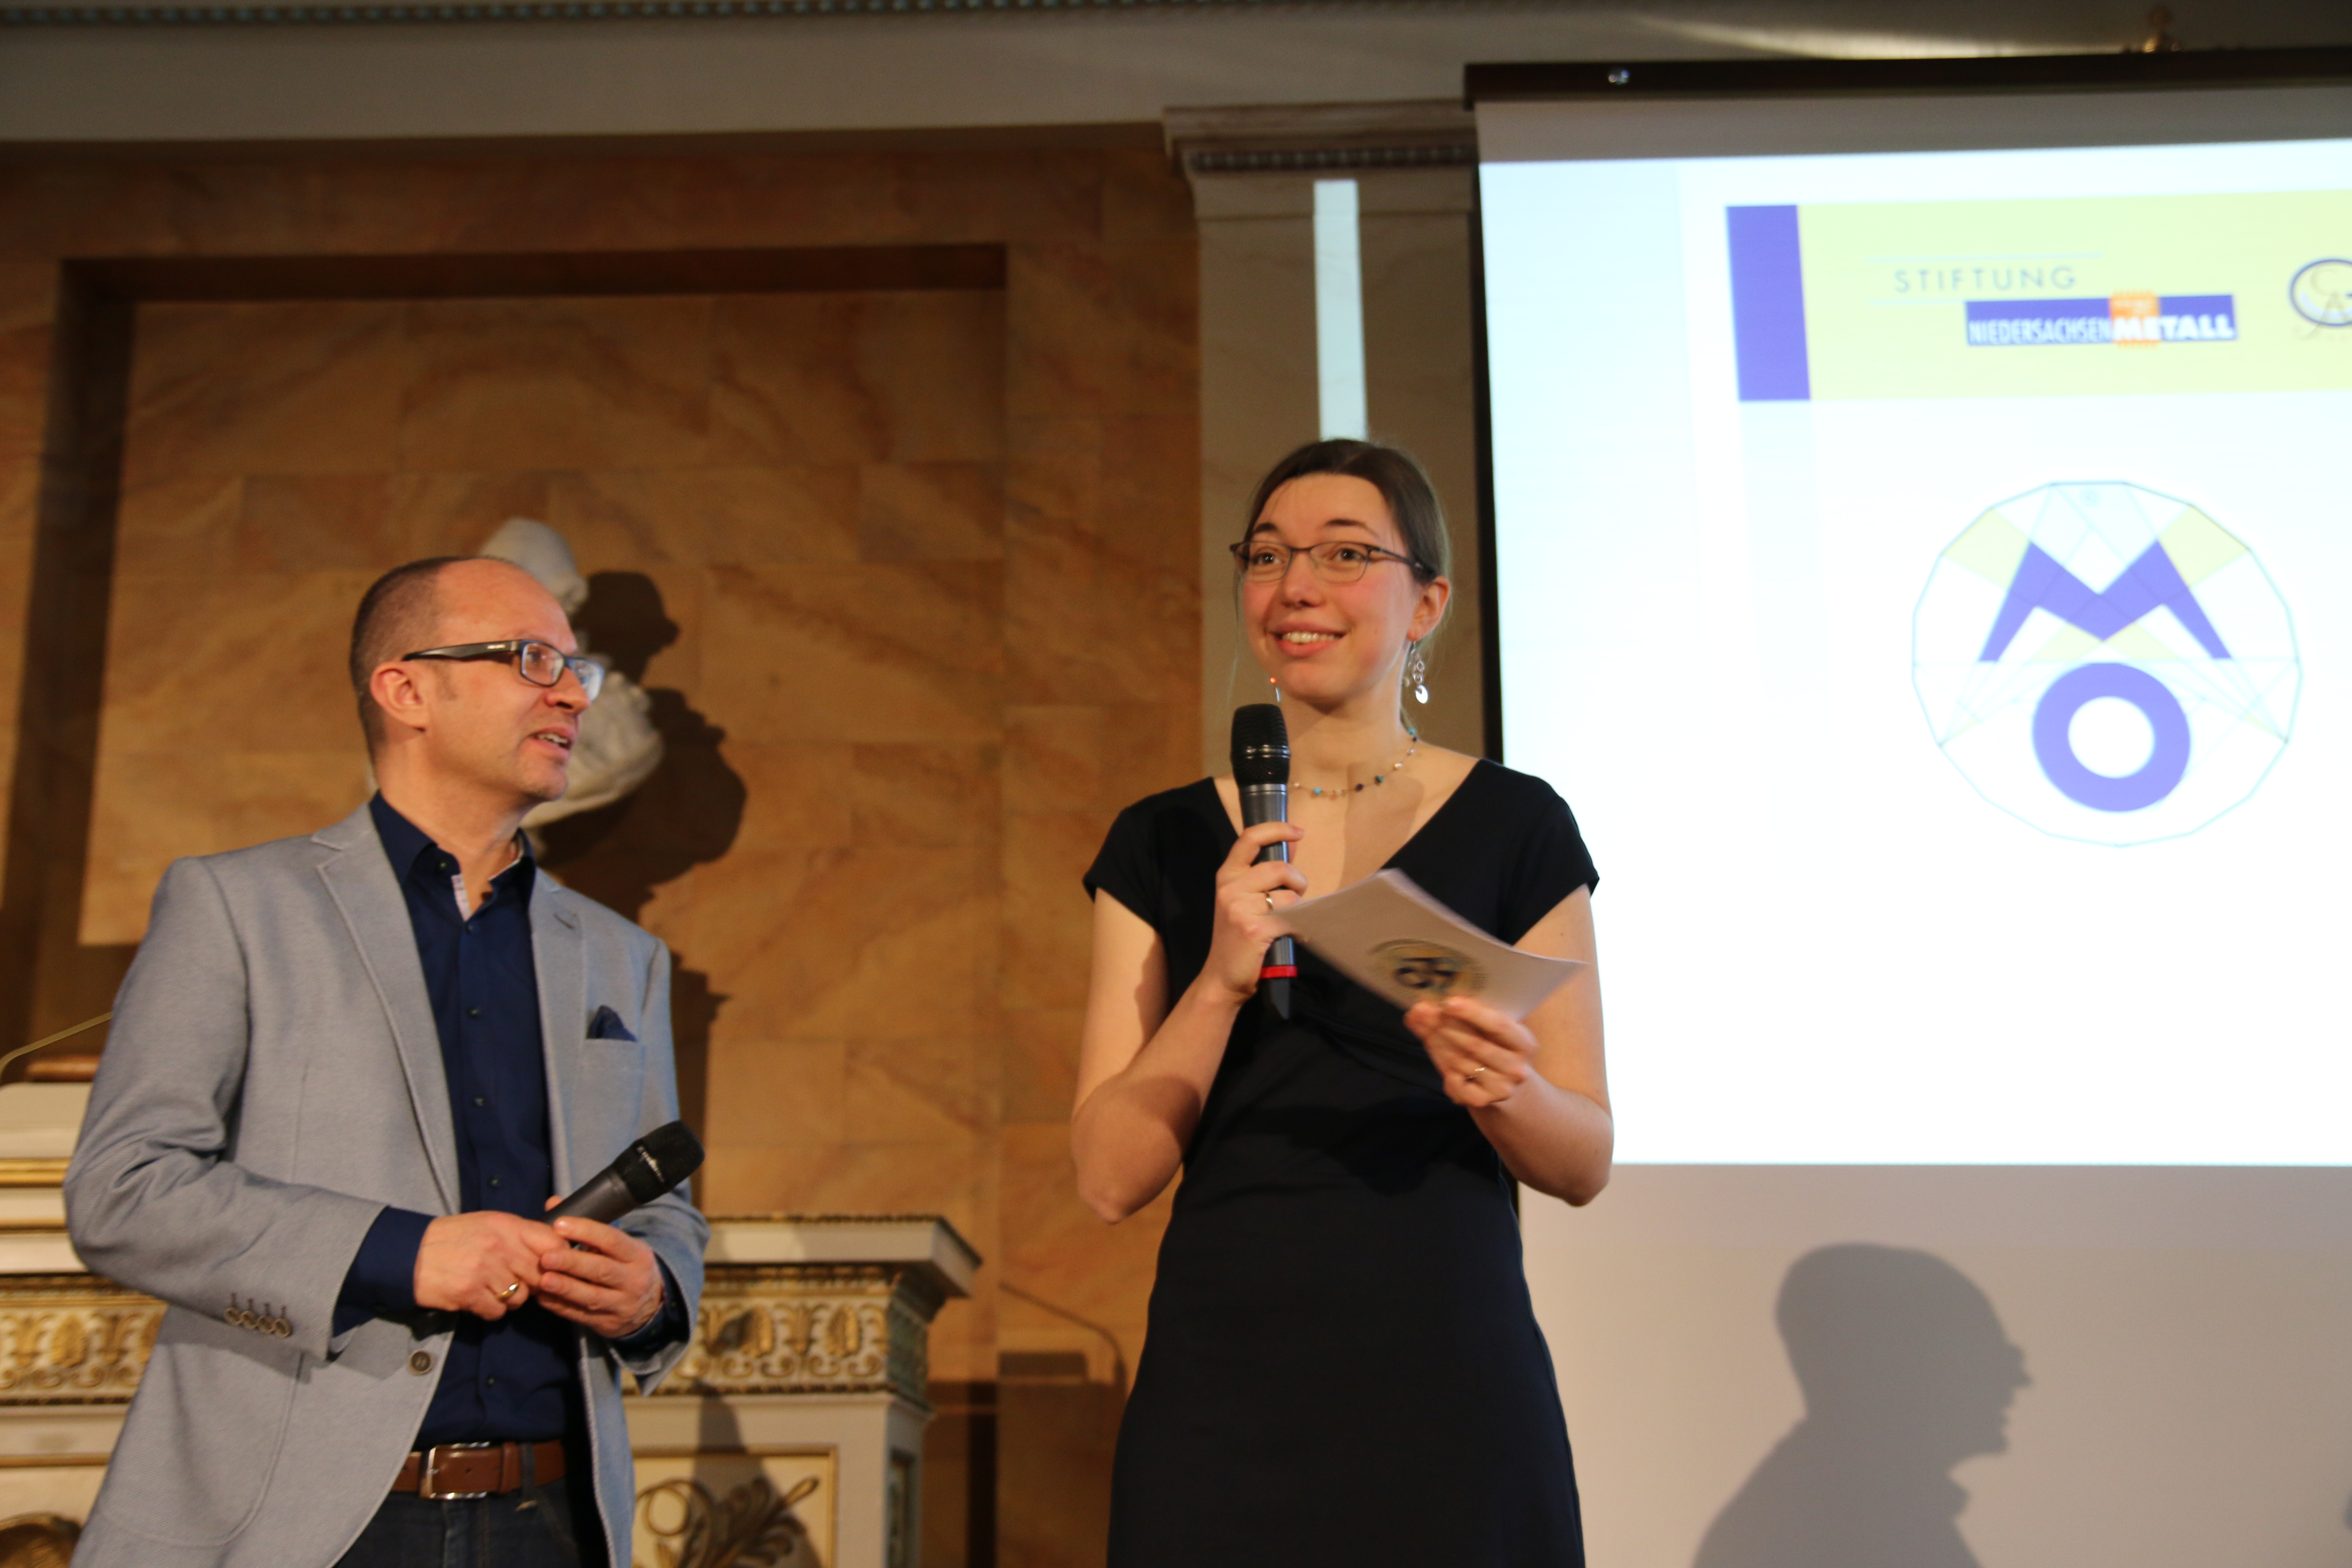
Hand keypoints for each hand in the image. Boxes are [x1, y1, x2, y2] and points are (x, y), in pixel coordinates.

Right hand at [414, 1211, 561, 1319]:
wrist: (409, 1253)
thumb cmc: (452, 1238)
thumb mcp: (487, 1224)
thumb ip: (519, 1234)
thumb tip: (552, 1249)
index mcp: (506, 1225)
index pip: (551, 1241)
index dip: (557, 1258)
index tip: (553, 1267)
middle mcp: (499, 1246)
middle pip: (539, 1274)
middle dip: (532, 1283)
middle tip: (518, 1283)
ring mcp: (484, 1270)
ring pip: (519, 1297)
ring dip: (509, 1299)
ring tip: (490, 1289)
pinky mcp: (469, 1293)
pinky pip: (497, 1312)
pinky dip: (490, 1310)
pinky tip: (478, 1300)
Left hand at [535, 1203, 664, 1339]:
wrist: (650, 1306)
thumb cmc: (625, 1266)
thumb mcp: (618, 1245)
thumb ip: (586, 1227)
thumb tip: (553, 1202)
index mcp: (637, 1255)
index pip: (612, 1240)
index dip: (586, 1232)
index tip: (559, 1224)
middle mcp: (633, 1280)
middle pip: (602, 1270)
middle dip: (573, 1263)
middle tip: (547, 1256)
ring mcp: (622, 1304)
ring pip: (592, 1296)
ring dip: (566, 1288)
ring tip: (543, 1279)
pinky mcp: (608, 1324)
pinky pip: (582, 1316)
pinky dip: (561, 1306)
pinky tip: (543, 1298)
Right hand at [1204, 821, 1306, 1000]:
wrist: (1221, 978)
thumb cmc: (1237, 937)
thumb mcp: (1243, 899)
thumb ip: (1266, 871)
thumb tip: (1291, 843)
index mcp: (1227, 876)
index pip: (1249, 838)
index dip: (1276, 829)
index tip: (1298, 832)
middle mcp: (1230, 888)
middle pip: (1279, 868)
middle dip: (1298, 881)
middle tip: (1296, 895)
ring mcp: (1240, 909)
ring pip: (1290, 895)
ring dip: (1299, 907)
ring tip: (1289, 919)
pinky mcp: (1254, 929)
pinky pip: (1292, 918)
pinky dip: (1299, 927)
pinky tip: (1293, 935)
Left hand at [1405, 996, 1540, 1109]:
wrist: (1501, 1082)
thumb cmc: (1490, 1045)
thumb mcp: (1486, 1029)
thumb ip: (1459, 1015)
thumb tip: (1419, 1009)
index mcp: (1524, 1043)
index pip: (1499, 1026)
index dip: (1473, 1013)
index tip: (1448, 1002)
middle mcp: (1516, 1068)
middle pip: (1475, 1045)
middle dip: (1445, 1026)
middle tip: (1422, 1011)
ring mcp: (1501, 1088)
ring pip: (1460, 1062)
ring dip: (1437, 1043)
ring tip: (1423, 1026)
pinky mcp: (1483, 1101)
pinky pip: (1455, 1082)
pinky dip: (1445, 1069)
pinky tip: (1441, 1058)